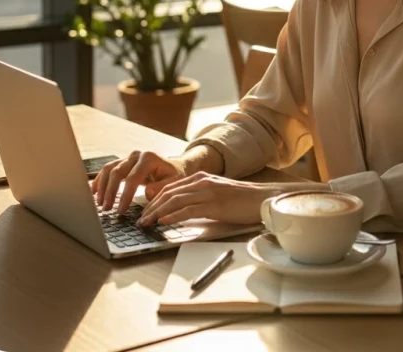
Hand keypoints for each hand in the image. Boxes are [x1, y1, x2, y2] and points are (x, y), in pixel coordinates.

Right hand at [92, 150, 179, 213]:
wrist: (175, 167)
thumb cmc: (174, 176)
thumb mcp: (173, 183)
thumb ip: (161, 188)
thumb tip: (148, 193)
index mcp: (149, 158)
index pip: (132, 178)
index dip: (125, 195)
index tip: (120, 211)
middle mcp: (137, 155)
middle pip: (117, 172)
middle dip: (110, 192)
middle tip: (106, 209)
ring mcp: (129, 158)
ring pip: (109, 169)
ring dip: (102, 187)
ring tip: (99, 204)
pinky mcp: (123, 162)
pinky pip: (107, 169)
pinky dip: (100, 180)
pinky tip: (94, 192)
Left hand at [136, 172, 282, 226]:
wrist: (262, 199)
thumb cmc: (241, 200)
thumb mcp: (217, 194)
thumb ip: (199, 198)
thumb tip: (180, 210)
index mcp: (201, 178)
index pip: (170, 187)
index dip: (154, 200)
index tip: (144, 211)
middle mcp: (202, 182)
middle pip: (169, 193)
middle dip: (151, 207)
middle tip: (139, 219)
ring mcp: (208, 192)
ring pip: (175, 200)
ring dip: (156, 213)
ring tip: (145, 223)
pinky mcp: (214, 204)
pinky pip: (188, 209)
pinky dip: (172, 216)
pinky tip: (163, 222)